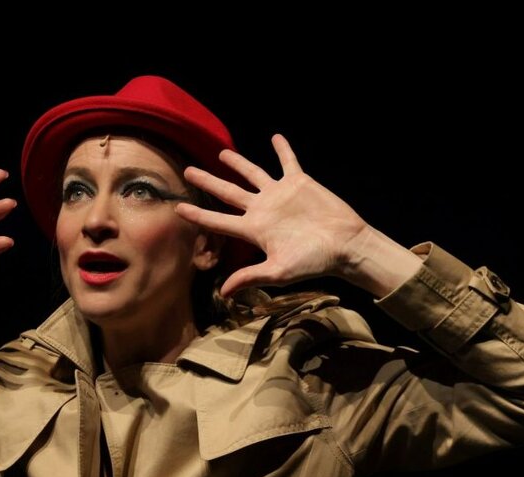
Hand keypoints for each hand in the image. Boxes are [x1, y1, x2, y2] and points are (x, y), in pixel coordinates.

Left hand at [176, 134, 369, 296]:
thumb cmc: (313, 261)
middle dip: (207, 182)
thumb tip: (223, 292)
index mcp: (254, 230)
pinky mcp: (299, 183)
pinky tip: (275, 138)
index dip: (198, 215)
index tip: (178, 208)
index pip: (218, 221)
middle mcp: (262, 210)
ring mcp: (279, 195)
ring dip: (237, 162)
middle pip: (227, 192)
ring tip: (222, 153)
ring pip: (252, 173)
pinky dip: (282, 149)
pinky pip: (287, 162)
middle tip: (187, 171)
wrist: (345, 245)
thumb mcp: (279, 271)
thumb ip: (251, 276)